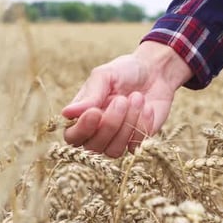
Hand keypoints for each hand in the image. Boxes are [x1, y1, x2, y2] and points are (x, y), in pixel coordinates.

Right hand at [61, 41, 192, 157]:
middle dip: (110, 124)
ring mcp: (117, 139)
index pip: (72, 136)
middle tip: (122, 99)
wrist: (155, 71)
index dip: (82, 129)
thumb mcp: (105, 75)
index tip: (96, 112)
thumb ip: (89, 95)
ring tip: (137, 98)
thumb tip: (67, 113)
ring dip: (127, 124)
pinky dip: (142, 126)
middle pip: (93, 147)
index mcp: (82, 115)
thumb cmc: (124, 71)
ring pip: (114, 151)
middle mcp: (97, 132)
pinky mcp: (136, 141)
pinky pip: (135, 146)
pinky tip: (147, 107)